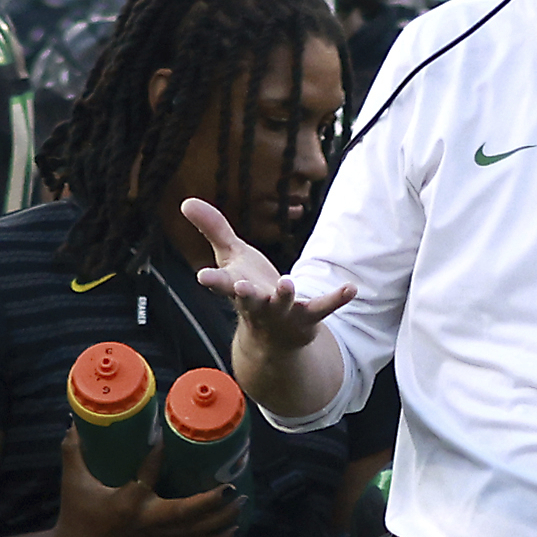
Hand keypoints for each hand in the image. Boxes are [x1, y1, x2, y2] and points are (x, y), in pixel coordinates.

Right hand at [52, 428, 239, 536]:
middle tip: (231, 486)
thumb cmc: (76, 512)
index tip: (166, 438)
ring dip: (222, 520)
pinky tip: (235, 532)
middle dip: (212, 502)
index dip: (155, 458)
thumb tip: (75, 419)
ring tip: (242, 502)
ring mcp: (157, 534)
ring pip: (196, 532)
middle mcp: (147, 520)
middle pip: (186, 514)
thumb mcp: (73, 479)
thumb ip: (74, 449)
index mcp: (126, 503)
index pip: (145, 477)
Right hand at [184, 196, 350, 350]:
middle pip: (249, 300)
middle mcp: (257, 304)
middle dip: (246, 295)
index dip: (213, 281)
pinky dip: (336, 298)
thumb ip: (213, 229)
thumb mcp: (231, 257)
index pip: (221, 284)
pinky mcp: (307, 318)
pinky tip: (351, 288)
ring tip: (287, 282)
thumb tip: (185, 201)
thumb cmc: (249, 288)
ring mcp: (282, 313)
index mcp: (237, 287)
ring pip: (282, 305)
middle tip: (243, 288)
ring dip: (284, 295)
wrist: (272, 336)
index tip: (203, 277)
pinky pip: (322, 307)